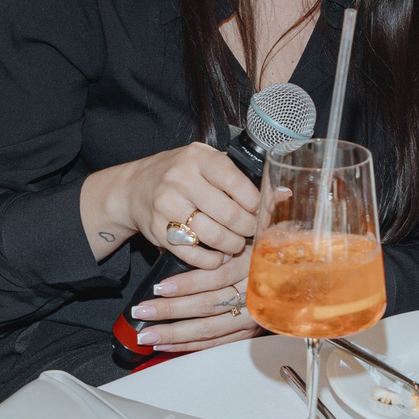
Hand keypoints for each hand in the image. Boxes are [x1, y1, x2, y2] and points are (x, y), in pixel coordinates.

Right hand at [118, 142, 259, 266]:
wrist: (134, 188)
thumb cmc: (180, 175)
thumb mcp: (207, 164)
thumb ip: (241, 178)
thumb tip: (284, 194)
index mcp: (198, 158)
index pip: (237, 183)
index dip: (255, 203)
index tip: (260, 212)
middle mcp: (180, 179)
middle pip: (228, 214)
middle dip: (247, 228)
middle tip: (251, 231)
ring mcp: (166, 205)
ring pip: (213, 236)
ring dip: (232, 245)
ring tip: (236, 243)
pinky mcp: (158, 230)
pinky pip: (194, 253)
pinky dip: (211, 260)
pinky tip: (218, 255)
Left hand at [133, 246, 261, 351]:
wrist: (298, 274)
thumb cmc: (266, 253)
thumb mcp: (247, 239)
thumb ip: (219, 248)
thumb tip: (177, 252)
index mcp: (253, 266)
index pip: (215, 278)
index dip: (185, 284)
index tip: (158, 287)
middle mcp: (254, 294)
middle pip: (208, 305)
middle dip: (170, 310)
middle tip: (142, 312)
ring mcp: (253, 317)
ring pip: (209, 329)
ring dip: (174, 332)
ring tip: (147, 334)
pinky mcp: (249, 333)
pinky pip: (216, 342)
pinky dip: (189, 344)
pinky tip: (166, 344)